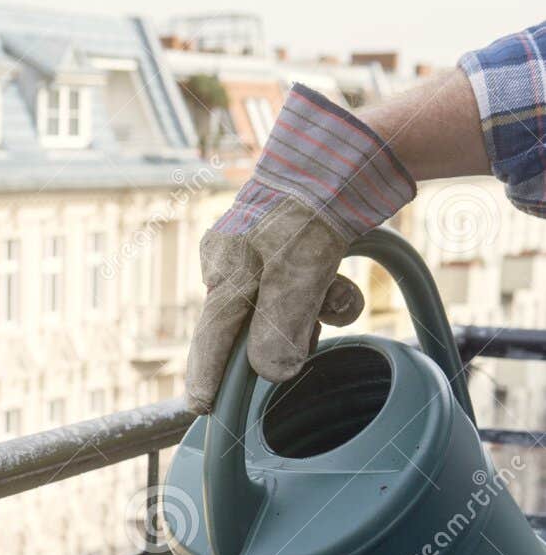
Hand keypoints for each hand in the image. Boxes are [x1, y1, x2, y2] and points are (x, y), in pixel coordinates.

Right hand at [186, 86, 414, 413]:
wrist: (354, 148)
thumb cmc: (314, 205)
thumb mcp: (297, 270)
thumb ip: (280, 326)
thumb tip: (268, 375)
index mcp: (224, 264)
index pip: (212, 333)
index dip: (206, 373)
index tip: (200, 406)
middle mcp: (237, 261)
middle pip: (255, 325)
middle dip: (288, 333)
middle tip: (311, 332)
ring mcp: (266, 254)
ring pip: (288, 310)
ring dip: (316, 313)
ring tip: (337, 290)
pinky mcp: (296, 248)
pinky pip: (307, 290)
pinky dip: (328, 294)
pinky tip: (344, 279)